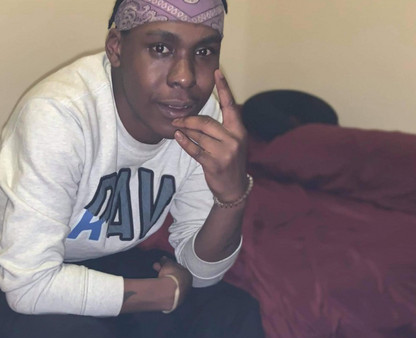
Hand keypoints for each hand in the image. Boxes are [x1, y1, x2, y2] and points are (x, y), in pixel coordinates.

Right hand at [153, 256, 191, 308]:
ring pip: (171, 285)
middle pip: (175, 277)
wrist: (168, 292)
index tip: (163, 264)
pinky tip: (158, 288)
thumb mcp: (168, 264)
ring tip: (155, 278)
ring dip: (163, 280)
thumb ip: (166, 261)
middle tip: (156, 268)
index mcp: (188, 275)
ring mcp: (181, 295)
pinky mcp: (175, 302)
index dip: (170, 266)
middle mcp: (187, 286)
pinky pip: (168, 293)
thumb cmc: (171, 275)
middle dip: (165, 272)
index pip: (179, 269)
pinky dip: (164, 290)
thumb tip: (164, 259)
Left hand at [172, 69, 248, 202]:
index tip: (217, 72)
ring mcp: (224, 152)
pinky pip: (195, 149)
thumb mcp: (232, 143)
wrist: (234, 188)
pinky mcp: (213, 163)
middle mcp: (234, 139)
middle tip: (177, 119)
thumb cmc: (230, 162)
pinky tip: (178, 137)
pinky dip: (185, 142)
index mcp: (239, 130)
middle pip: (207, 122)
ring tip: (176, 127)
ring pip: (200, 135)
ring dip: (185, 130)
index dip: (224, 88)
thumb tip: (201, 116)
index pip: (230, 105)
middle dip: (190, 119)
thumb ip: (222, 128)